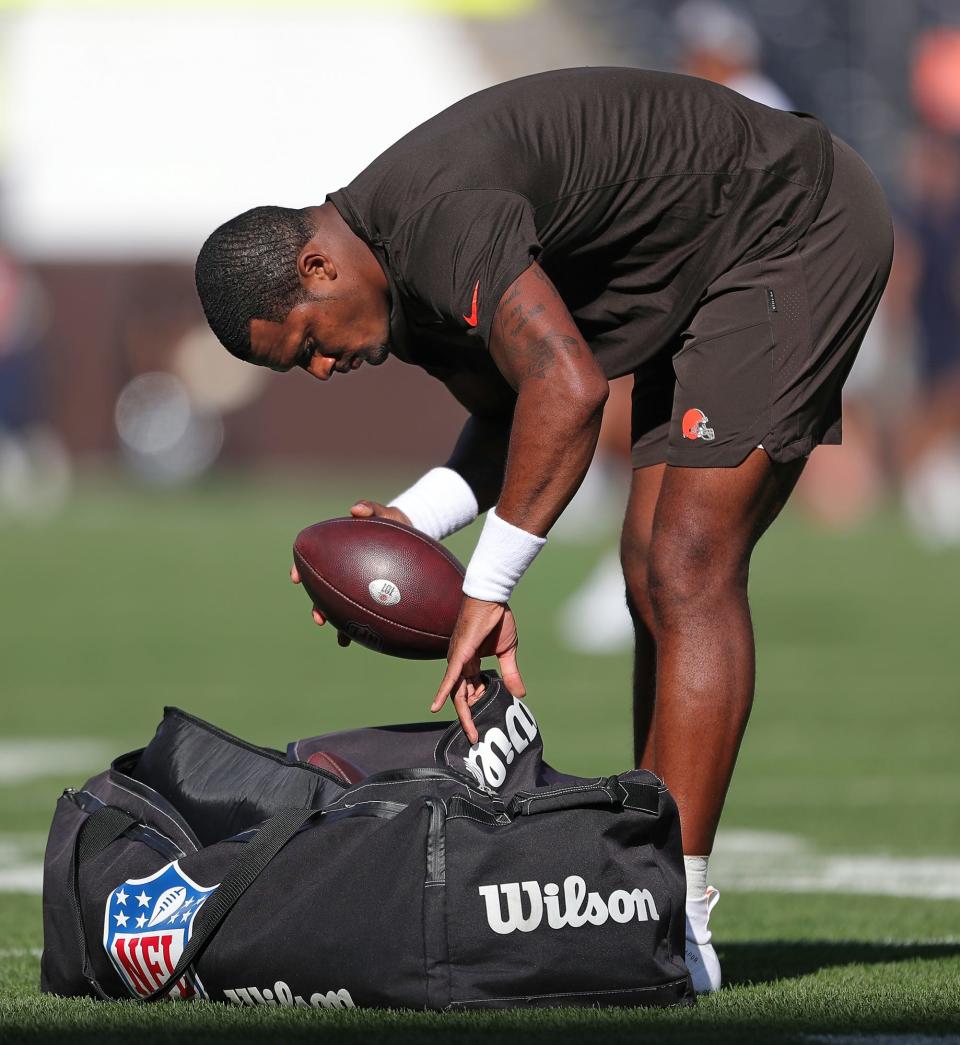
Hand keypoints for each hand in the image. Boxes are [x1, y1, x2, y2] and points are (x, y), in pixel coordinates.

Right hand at [290, 499, 411, 644]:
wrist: (415, 534)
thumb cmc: (394, 522)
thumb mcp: (385, 513)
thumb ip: (371, 508)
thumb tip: (356, 509)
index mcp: (339, 552)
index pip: (312, 562)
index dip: (300, 570)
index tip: (296, 578)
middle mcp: (345, 572)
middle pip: (323, 592)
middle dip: (318, 607)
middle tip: (319, 618)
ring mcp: (359, 585)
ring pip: (342, 608)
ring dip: (338, 624)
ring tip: (341, 636)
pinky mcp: (376, 596)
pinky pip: (367, 614)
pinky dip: (364, 627)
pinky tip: (366, 639)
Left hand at [432, 596, 524, 744]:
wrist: (492, 600)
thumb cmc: (497, 620)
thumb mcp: (507, 652)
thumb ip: (510, 673)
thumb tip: (520, 693)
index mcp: (471, 663)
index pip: (472, 691)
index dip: (477, 706)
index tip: (483, 723)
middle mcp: (461, 664)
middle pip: (462, 696)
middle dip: (469, 717)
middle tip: (475, 737)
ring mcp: (458, 660)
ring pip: (457, 692)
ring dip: (464, 712)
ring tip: (470, 732)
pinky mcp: (460, 655)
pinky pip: (451, 677)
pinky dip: (444, 692)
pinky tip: (437, 706)